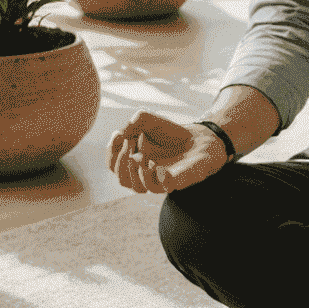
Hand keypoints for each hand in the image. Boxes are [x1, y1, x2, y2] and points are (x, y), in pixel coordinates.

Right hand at [109, 110, 227, 194]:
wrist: (197, 137)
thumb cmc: (171, 132)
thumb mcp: (147, 120)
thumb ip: (132, 123)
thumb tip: (120, 135)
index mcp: (134, 162)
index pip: (113, 166)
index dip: (111, 153)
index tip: (118, 134)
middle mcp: (144, 174)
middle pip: (122, 180)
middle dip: (120, 161)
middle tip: (129, 142)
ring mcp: (159, 180)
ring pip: (138, 188)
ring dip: (134, 171)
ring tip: (141, 154)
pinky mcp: (174, 182)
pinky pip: (159, 188)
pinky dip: (153, 177)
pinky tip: (155, 163)